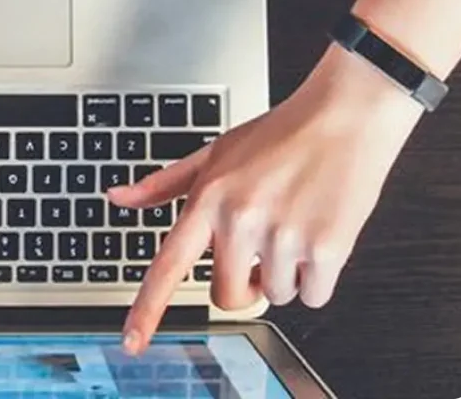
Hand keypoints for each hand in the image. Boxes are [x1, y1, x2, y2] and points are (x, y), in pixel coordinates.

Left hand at [110, 46, 422, 354]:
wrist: (342, 117)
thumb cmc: (279, 134)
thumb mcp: (214, 152)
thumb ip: (165, 184)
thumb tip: (118, 197)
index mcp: (209, 197)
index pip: (169, 263)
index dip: (148, 309)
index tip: (131, 342)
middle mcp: (240, 219)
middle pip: (228, 295)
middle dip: (245, 282)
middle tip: (261, 247)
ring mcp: (283, 236)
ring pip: (276, 295)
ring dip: (286, 273)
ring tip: (294, 223)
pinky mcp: (326, 248)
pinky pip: (314, 296)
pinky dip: (318, 278)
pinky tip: (319, 233)